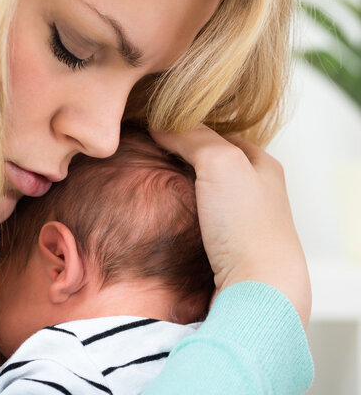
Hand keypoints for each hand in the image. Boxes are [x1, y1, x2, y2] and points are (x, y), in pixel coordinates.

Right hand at [149, 125, 310, 326]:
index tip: (157, 129)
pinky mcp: (228, 248)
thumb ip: (192, 136)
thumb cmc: (245, 223)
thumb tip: (159, 125)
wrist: (257, 287)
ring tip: (151, 183)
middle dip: (183, 159)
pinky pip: (200, 220)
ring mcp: (242, 221)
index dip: (188, 128)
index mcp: (262, 164)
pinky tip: (166, 214)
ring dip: (180, 188)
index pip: (219, 134)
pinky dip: (183, 213)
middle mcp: (256, 191)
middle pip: (212, 164)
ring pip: (204, 194)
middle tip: (149, 155)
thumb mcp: (220, 161)